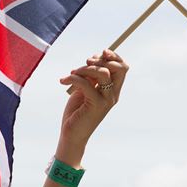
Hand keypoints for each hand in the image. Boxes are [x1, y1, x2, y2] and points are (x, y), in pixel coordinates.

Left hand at [55, 50, 127, 166]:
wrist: (71, 134)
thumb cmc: (77, 111)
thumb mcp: (84, 89)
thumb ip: (90, 76)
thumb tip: (92, 59)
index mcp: (113, 90)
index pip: (123, 68)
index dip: (115, 56)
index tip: (101, 52)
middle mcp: (113, 95)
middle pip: (119, 68)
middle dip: (102, 59)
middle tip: (86, 61)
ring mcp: (106, 100)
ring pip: (103, 73)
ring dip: (84, 68)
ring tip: (71, 73)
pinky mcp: (96, 105)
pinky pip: (86, 83)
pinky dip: (73, 78)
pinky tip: (63, 81)